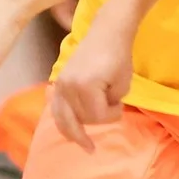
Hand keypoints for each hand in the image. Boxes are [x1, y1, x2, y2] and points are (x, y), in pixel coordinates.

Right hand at [47, 19, 136, 151]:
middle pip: (81, 119)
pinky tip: (68, 131)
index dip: (113, 115)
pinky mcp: (59, 82)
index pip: (97, 116)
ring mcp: (60, 84)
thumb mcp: (122, 85)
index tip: (121, 104)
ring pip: (63, 118)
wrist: (106, 33)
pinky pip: (56, 108)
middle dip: (97, 120)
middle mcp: (68, 87)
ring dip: (72, 132)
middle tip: (104, 126)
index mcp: (86, 87)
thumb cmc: (119, 57)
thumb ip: (111, 104)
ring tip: (82, 145)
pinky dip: (61, 121)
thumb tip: (99, 113)